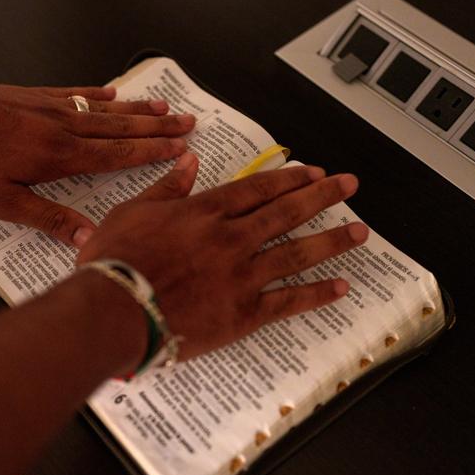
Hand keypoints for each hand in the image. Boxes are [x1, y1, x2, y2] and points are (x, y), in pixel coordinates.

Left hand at [0, 80, 195, 245]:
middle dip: (157, 127)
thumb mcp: (2, 202)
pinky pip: (75, 93)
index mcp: (60, 157)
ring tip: (163, 107)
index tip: (180, 148)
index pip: (118, 155)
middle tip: (188, 122)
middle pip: (121, 128)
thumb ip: (47, 218)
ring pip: (104, 109)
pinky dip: (97, 94)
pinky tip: (111, 92)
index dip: (152, 153)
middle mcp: (63, 128)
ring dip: (136, 109)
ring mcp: (50, 108)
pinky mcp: (34, 96)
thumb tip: (88, 237)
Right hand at [76, 153, 368, 359]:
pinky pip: (288, 301)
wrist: (115, 309)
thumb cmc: (116, 260)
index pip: (257, 189)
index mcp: (205, 211)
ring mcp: (243, 275)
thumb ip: (167, 188)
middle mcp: (232, 238)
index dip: (288, 179)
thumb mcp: (133, 211)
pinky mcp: (243, 312)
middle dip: (323, 197)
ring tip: (359, 232)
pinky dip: (316, 294)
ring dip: (331, 241)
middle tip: (350, 186)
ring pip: (297, 253)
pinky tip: (340, 287)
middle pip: (287, 212)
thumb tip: (190, 162)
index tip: (313, 172)